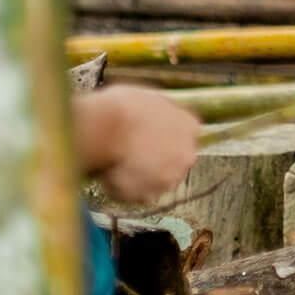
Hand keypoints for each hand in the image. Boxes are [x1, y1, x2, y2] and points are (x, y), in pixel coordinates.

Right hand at [75, 86, 200, 202]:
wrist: (104, 130)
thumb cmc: (123, 106)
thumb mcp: (148, 98)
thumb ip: (160, 112)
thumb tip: (153, 116)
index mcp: (190, 127)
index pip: (188, 134)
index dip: (168, 135)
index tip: (152, 135)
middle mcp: (187, 155)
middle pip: (177, 160)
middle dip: (161, 159)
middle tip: (135, 152)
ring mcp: (169, 179)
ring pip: (159, 180)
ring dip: (146, 176)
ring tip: (121, 165)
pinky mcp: (148, 196)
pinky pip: (139, 194)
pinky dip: (128, 189)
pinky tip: (113, 175)